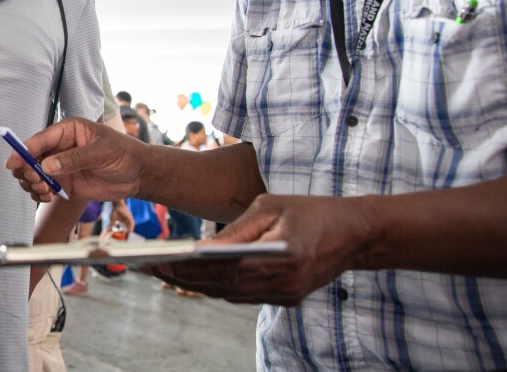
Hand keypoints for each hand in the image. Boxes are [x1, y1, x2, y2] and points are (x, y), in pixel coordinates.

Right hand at [6, 117, 142, 203]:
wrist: (137, 175)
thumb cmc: (124, 154)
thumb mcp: (101, 152)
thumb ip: (74, 158)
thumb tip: (47, 166)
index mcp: (68, 130)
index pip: (40, 139)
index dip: (24, 150)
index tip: (13, 162)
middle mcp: (59, 147)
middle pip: (30, 157)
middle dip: (27, 170)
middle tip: (36, 181)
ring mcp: (60, 165)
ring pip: (33, 174)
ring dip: (32, 184)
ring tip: (44, 192)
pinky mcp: (63, 182)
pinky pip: (42, 188)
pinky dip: (39, 194)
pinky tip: (48, 197)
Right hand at [109, 199, 134, 232]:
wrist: (117, 206)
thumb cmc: (115, 211)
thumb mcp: (112, 220)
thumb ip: (111, 225)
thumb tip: (108, 230)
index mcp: (124, 221)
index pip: (125, 228)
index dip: (122, 231)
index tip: (118, 232)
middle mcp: (127, 221)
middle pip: (128, 228)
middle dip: (125, 232)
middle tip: (121, 232)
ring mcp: (129, 219)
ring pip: (131, 227)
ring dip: (129, 230)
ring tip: (124, 232)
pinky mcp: (130, 217)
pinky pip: (132, 224)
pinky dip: (131, 227)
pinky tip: (128, 230)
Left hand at [149, 194, 374, 305]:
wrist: (358, 233)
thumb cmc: (311, 210)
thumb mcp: (271, 207)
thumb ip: (236, 231)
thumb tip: (200, 249)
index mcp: (280, 257)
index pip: (222, 270)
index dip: (186, 270)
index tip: (156, 263)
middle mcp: (282, 283)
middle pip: (221, 287)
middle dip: (181, 279)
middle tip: (147, 269)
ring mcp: (286, 296)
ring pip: (230, 294)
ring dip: (196, 285)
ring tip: (162, 272)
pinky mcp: (287, 299)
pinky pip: (244, 295)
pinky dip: (218, 286)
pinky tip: (193, 276)